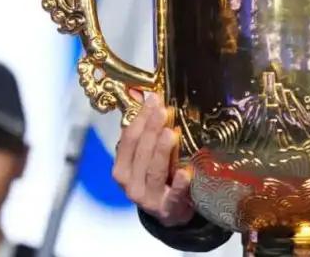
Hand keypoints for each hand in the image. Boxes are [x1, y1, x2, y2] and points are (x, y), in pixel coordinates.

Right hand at [110, 92, 194, 227]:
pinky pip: (173, 196)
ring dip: (161, 151)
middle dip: (151, 130)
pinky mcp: (168, 209)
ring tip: (170, 133)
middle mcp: (130, 184)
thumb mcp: (146, 158)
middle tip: (164, 111)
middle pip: (141, 154)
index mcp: (122, 168)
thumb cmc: (158, 178)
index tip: (154, 100)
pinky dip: (179, 184)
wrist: (169, 212)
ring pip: (153, 172)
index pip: (129, 140)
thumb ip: (145, 132)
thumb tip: (147, 96)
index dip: (140, 119)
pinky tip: (186, 172)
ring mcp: (148, 198)